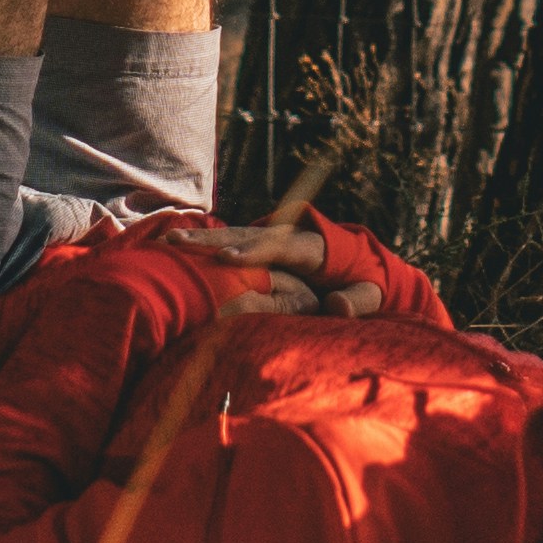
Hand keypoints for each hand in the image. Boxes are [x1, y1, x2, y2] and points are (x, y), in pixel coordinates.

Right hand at [186, 219, 385, 318]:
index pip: (284, 246)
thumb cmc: (364, 281)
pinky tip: (173, 249)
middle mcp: (290, 237)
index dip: (256, 250)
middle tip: (184, 245)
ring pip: (235, 234)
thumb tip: (335, 307)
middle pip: (250, 235)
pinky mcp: (261, 245)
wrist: (361, 260)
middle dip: (217, 239)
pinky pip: (231, 242)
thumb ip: (358, 300)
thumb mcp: (371, 292)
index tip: (228, 258)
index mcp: (316, 247)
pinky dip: (205, 246)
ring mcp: (273, 239)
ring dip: (203, 239)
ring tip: (170, 242)